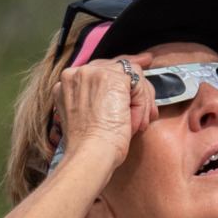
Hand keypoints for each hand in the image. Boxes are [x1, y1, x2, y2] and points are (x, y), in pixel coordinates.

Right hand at [52, 51, 154, 169]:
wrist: (90, 154)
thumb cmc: (89, 146)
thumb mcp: (88, 116)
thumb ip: (97, 99)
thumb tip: (127, 96)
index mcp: (68, 83)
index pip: (99, 68)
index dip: (121, 71)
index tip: (143, 63)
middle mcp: (77, 73)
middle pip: (116, 67)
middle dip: (137, 87)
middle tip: (149, 109)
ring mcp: (94, 73)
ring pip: (131, 74)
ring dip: (140, 101)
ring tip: (139, 124)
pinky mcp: (112, 78)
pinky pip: (138, 82)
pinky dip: (142, 104)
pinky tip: (136, 122)